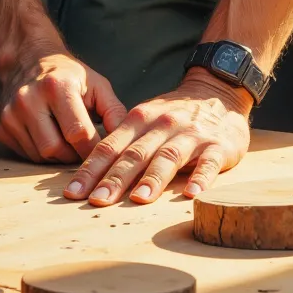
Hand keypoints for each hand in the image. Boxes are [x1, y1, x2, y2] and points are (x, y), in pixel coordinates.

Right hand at [0, 50, 126, 164]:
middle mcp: (28, 99)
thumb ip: (115, 111)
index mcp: (56, 86)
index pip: (79, 133)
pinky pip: (27, 155)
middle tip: (86, 149)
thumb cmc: (68, 74)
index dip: (94, 149)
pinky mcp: (2, 128)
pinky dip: (43, 155)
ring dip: (60, 157)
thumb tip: (129, 140)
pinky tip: (51, 138)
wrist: (27, 60)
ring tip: (70, 142)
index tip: (105, 153)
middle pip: (56, 149)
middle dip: (76, 155)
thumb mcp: (97, 84)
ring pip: (41, 156)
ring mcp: (10, 115)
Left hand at [63, 68, 251, 205]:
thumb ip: (123, 144)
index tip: (74, 192)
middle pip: (135, 154)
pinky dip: (200, 178)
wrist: (218, 92)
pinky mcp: (218, 146)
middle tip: (98, 201)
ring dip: (153, 178)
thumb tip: (89, 176)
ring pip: (169, 157)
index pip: (111, 147)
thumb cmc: (174, 116)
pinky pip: (209, 163)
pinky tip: (191, 194)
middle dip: (115, 178)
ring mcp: (191, 135)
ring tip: (139, 198)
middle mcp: (163, 125)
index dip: (91, 169)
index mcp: (140, 120)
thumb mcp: (146, 120)